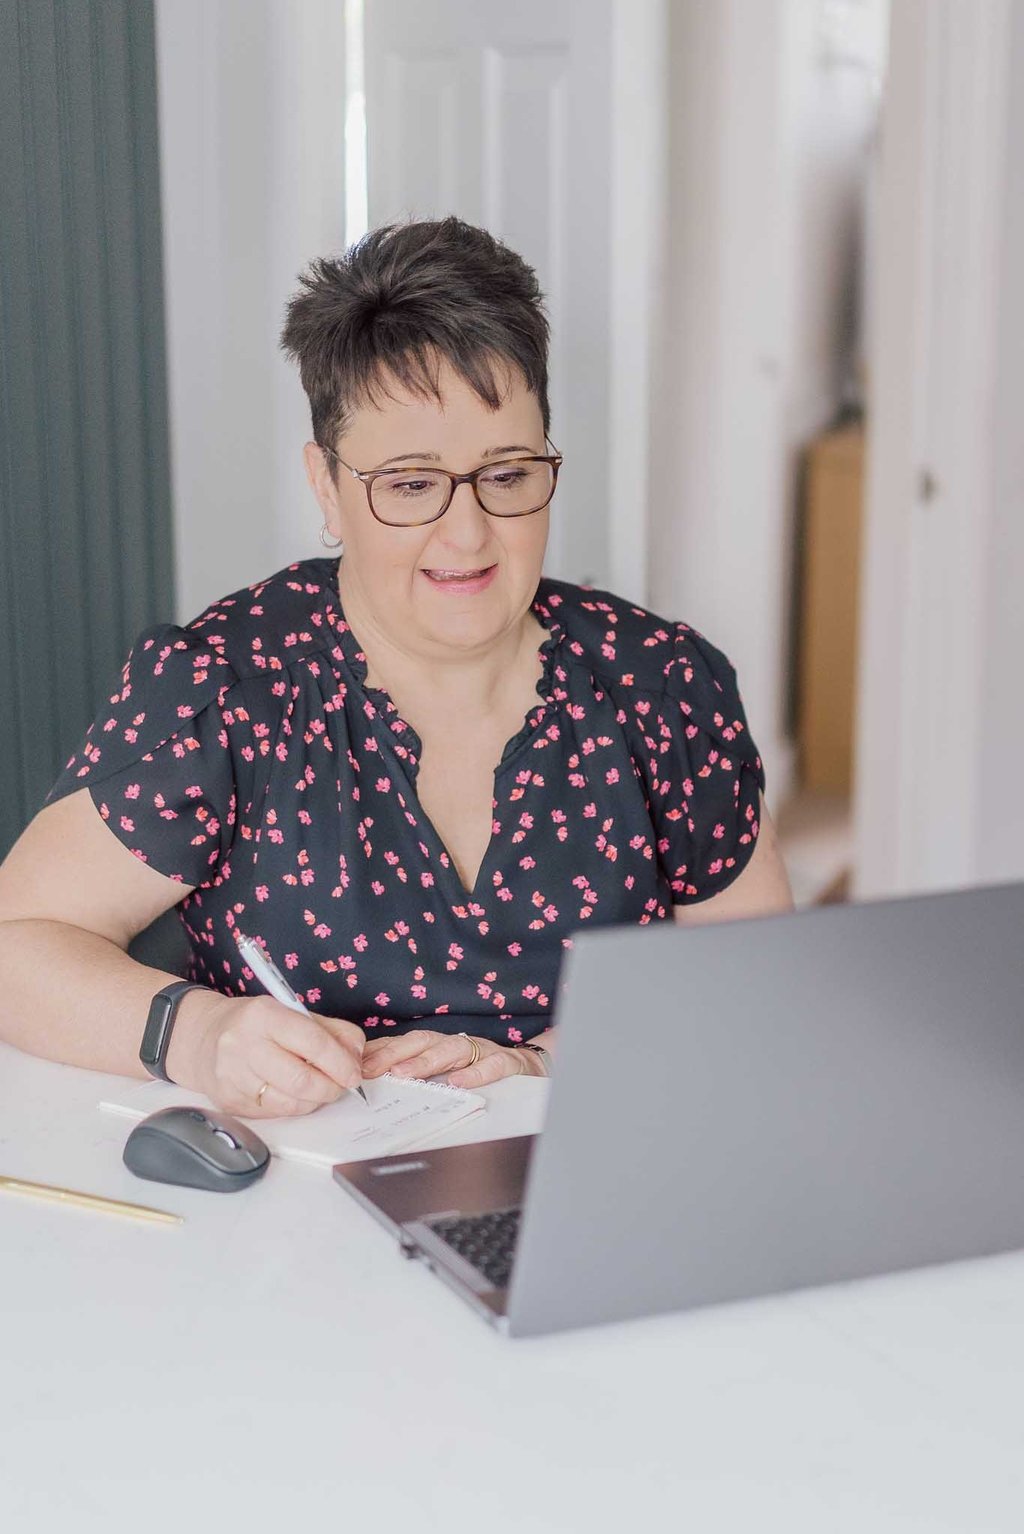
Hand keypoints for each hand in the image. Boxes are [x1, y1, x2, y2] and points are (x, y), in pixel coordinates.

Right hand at [184, 993, 365, 1118]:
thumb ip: (331, 1031)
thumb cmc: (253, 1024)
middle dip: (331, 1087)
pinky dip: (294, 1106)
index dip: (340, 1062)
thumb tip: (356, 1055)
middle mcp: (244, 1045)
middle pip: (301, 1080)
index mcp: (264, 1015)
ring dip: (314, 1100)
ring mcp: (233, 1076)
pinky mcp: (230, 1101)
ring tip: (318, 1088)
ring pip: (290, 1102)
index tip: (354, 1073)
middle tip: (341, 1085)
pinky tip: (293, 1093)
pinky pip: (275, 1112)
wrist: (202, 1038)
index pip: (312, 1042)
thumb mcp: (292, 1013)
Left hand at [362, 1029, 539, 1088]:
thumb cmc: (479, 1070)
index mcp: (438, 1045)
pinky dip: (475, 1073)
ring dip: (426, 1062)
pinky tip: (458, 1082)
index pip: (403, 1043)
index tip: (355, 1065)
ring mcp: (482, 1050)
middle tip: (370, 1070)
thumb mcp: (445, 1070)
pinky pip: (492, 1065)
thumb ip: (414, 1071)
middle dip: (393, 1054)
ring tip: (404, 1075)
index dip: (379, 1052)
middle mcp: (456, 1044)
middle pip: (421, 1041)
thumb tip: (371, 1078)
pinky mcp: (507, 1062)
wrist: (529, 1066)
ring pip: (452, 1050)